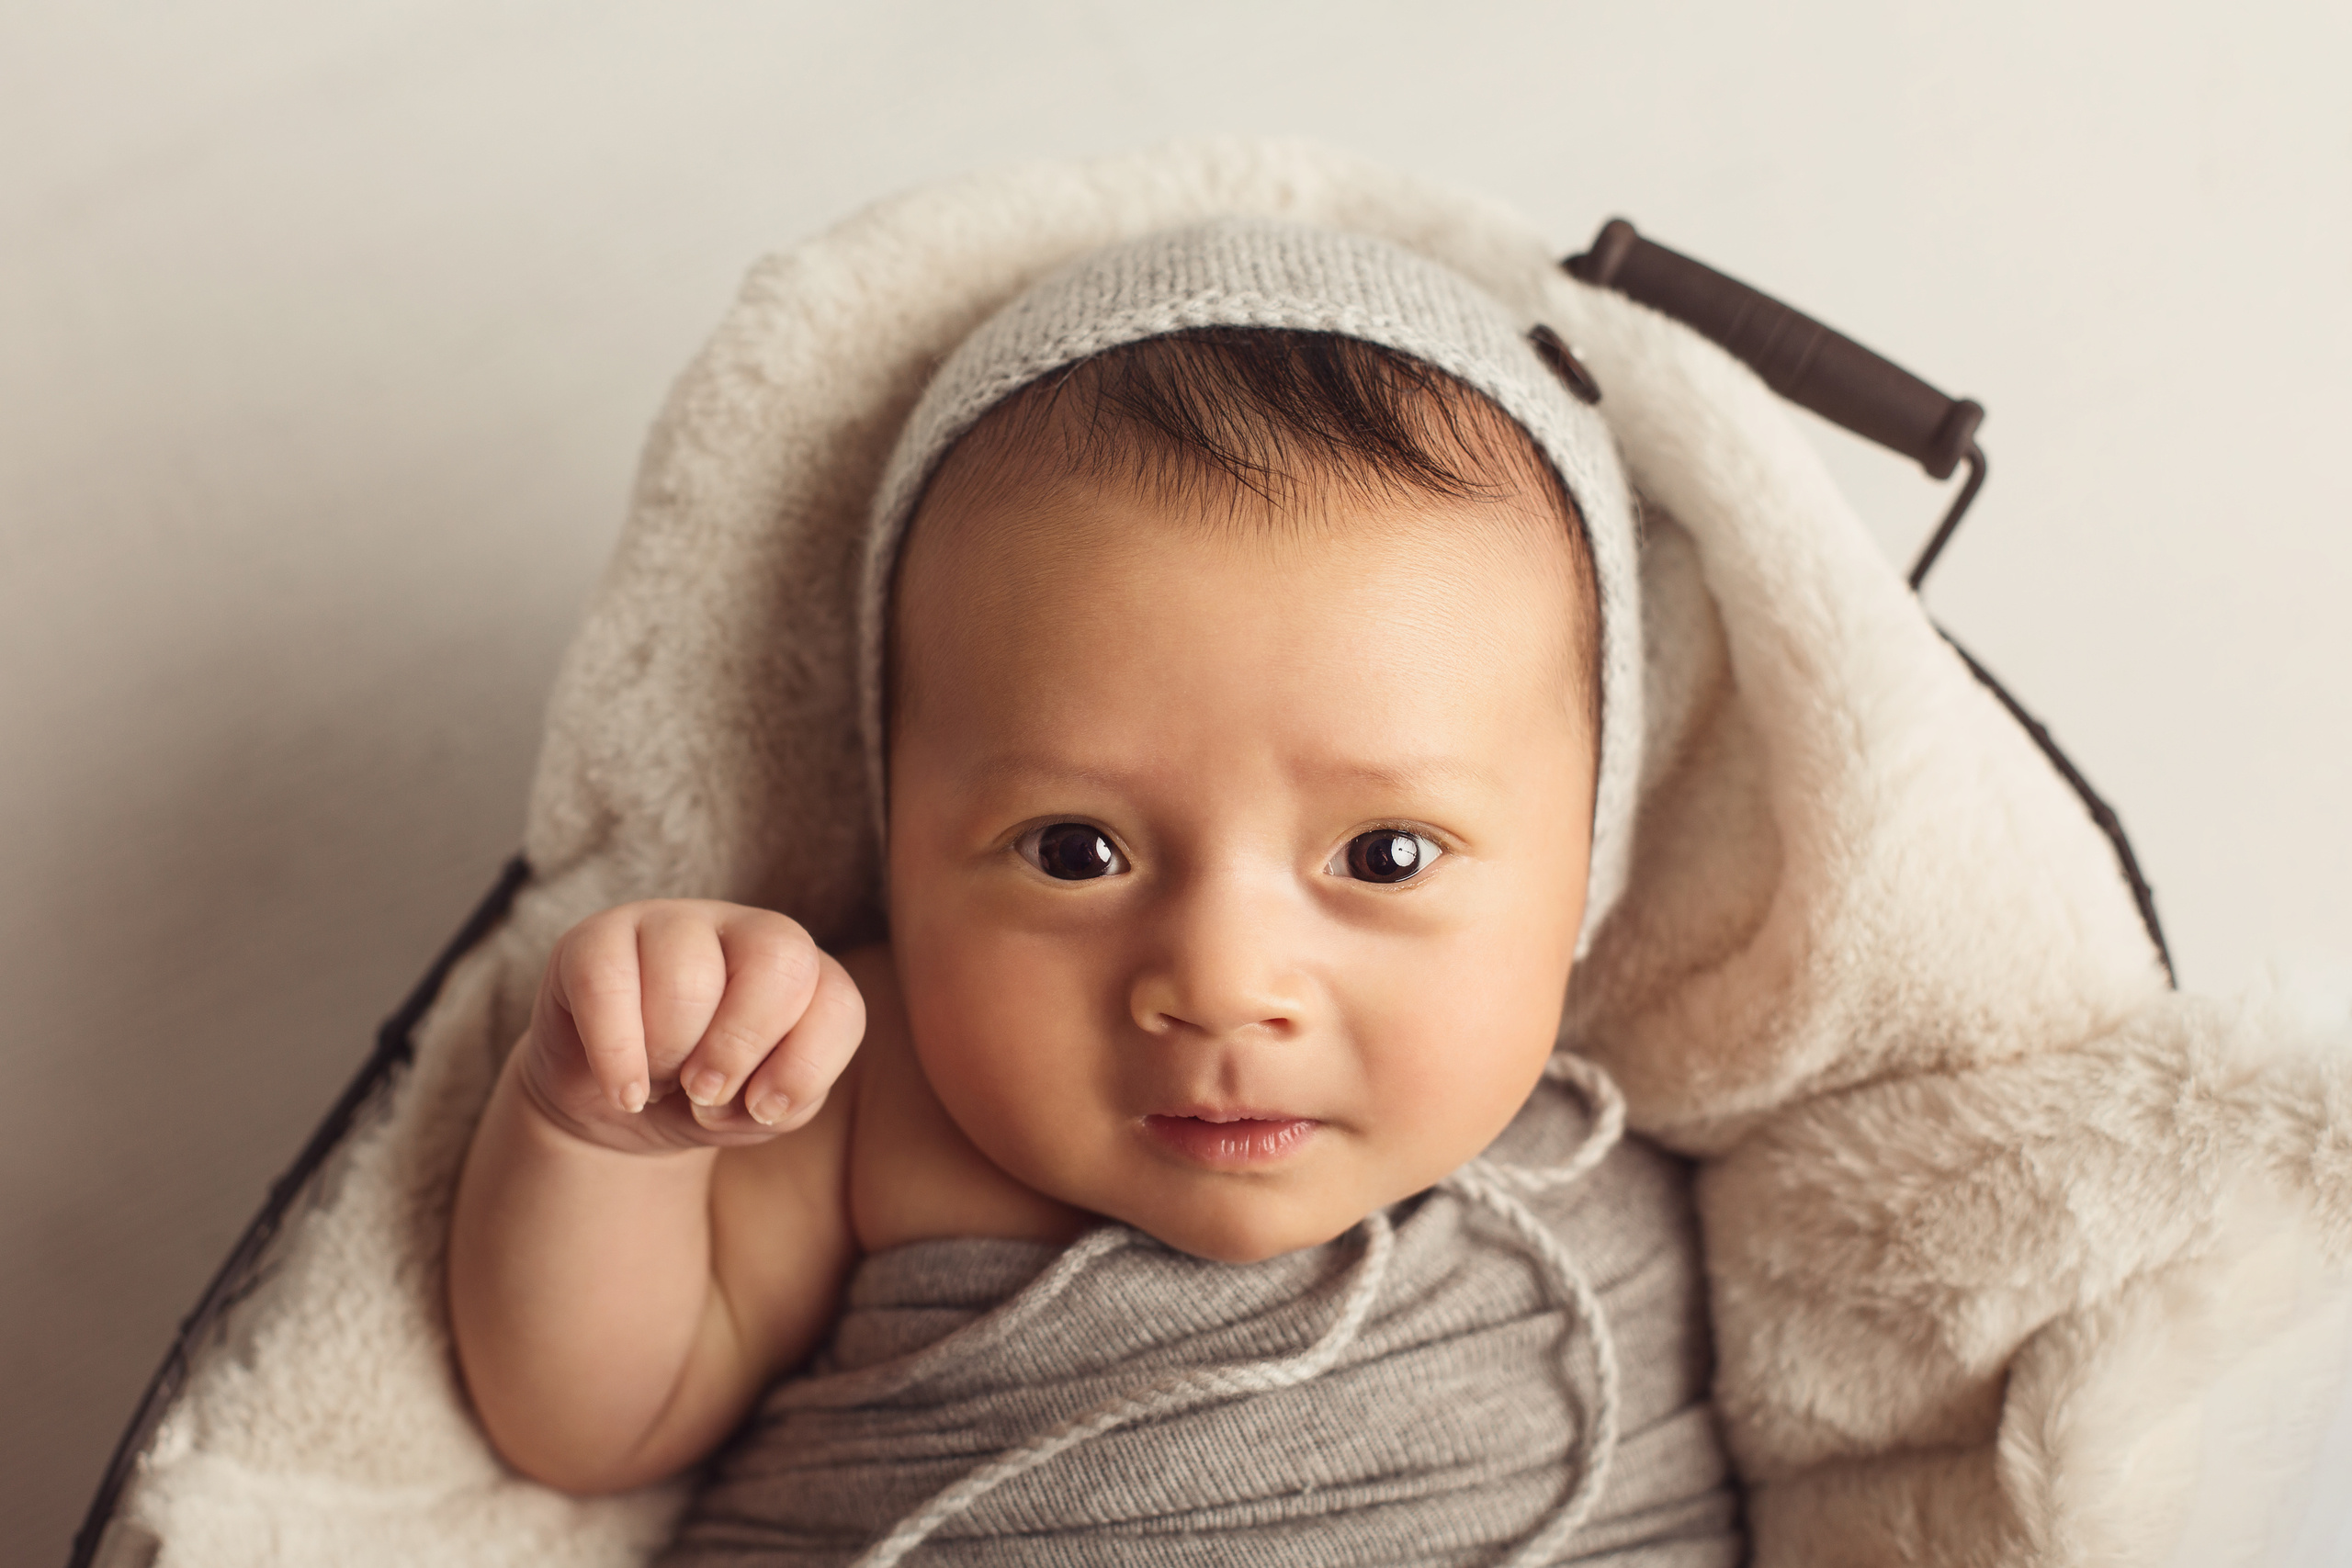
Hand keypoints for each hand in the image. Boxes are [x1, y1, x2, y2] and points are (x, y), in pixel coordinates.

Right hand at [514, 901, 865, 1153]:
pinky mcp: (595, 939)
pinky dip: (618, 1055)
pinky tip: (625, 1090)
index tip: (761, 1108)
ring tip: (658, 1078)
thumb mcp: (759, 1113)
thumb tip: (756, 1095)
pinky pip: (608, 983)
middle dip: (741, 1047)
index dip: (804, 1069)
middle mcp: (744, 929)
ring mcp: (670, 922)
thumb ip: (786, 1101)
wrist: (614, 1105)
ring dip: (670, 1055)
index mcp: (800, 970)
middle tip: (705, 1090)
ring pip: (689, 979)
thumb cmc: (703, 1100)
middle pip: (780, 960)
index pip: (837, 1002)